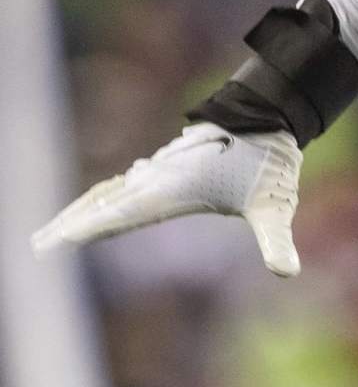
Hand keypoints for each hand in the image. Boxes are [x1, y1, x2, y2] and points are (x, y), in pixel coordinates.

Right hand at [32, 123, 302, 276]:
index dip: (88, 228)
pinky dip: (106, 196)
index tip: (56, 241)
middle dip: (72, 224)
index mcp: (175, 188)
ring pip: (114, 191)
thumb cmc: (273, 160)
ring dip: (84, 210)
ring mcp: (163, 169)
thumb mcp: (276, 206)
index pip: (122, 215)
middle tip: (40, 244)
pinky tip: (101, 202)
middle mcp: (161, 177)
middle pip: (106, 204)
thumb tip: (288, 273)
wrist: (275, 114)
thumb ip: (277, 240)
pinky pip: (128, 183)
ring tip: (58, 231)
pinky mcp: (171, 165)